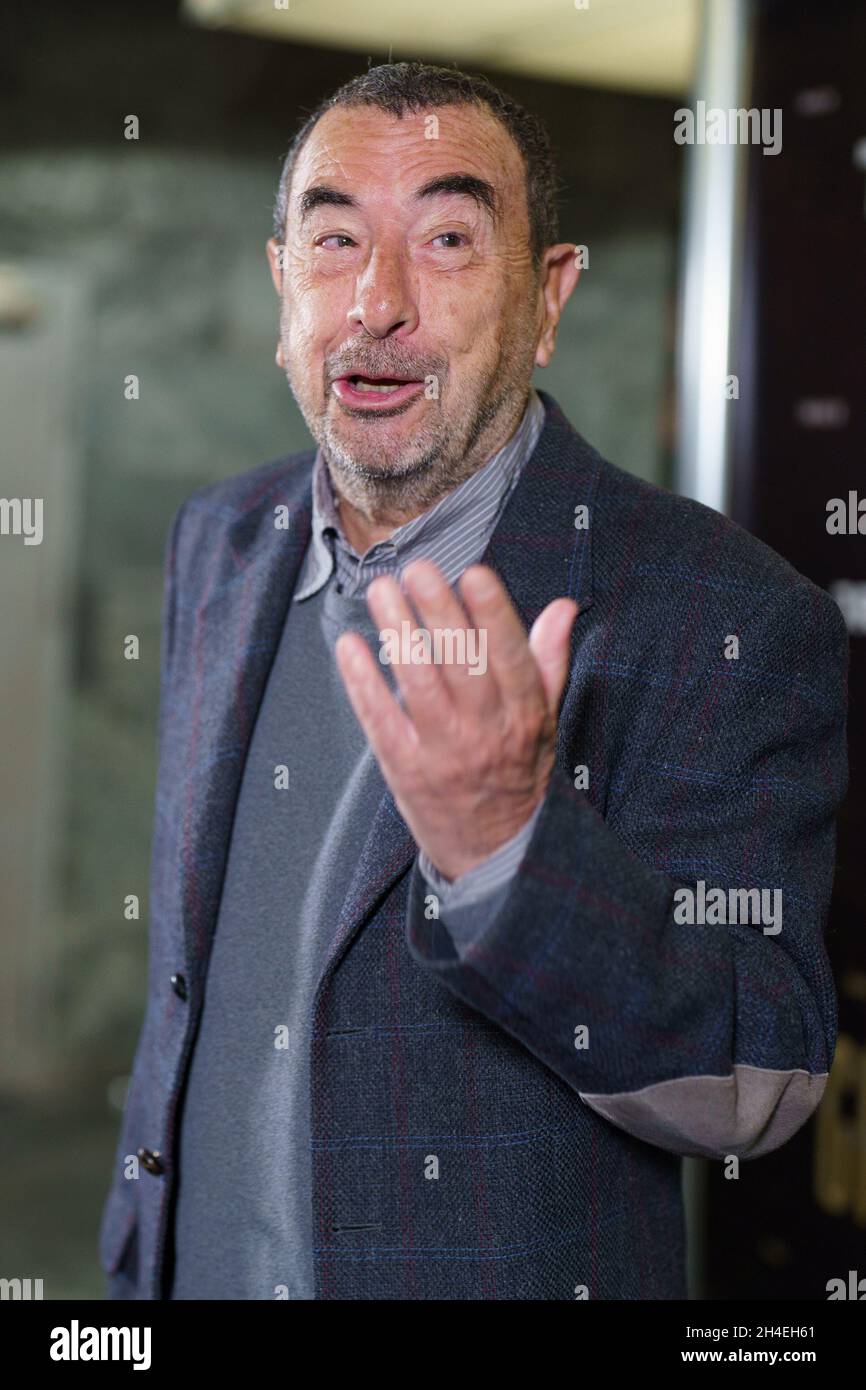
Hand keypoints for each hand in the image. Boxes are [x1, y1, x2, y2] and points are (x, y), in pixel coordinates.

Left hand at [334, 559, 578, 880]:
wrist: (496, 852)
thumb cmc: (518, 773)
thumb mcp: (545, 719)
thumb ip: (549, 660)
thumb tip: (563, 607)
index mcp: (524, 714)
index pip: (510, 657)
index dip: (493, 614)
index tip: (474, 573)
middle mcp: (486, 732)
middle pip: (461, 663)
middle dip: (438, 611)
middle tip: (417, 568)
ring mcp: (444, 753)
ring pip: (419, 685)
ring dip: (398, 634)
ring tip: (382, 592)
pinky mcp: (405, 770)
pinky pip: (381, 721)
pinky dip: (363, 683)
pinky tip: (350, 647)